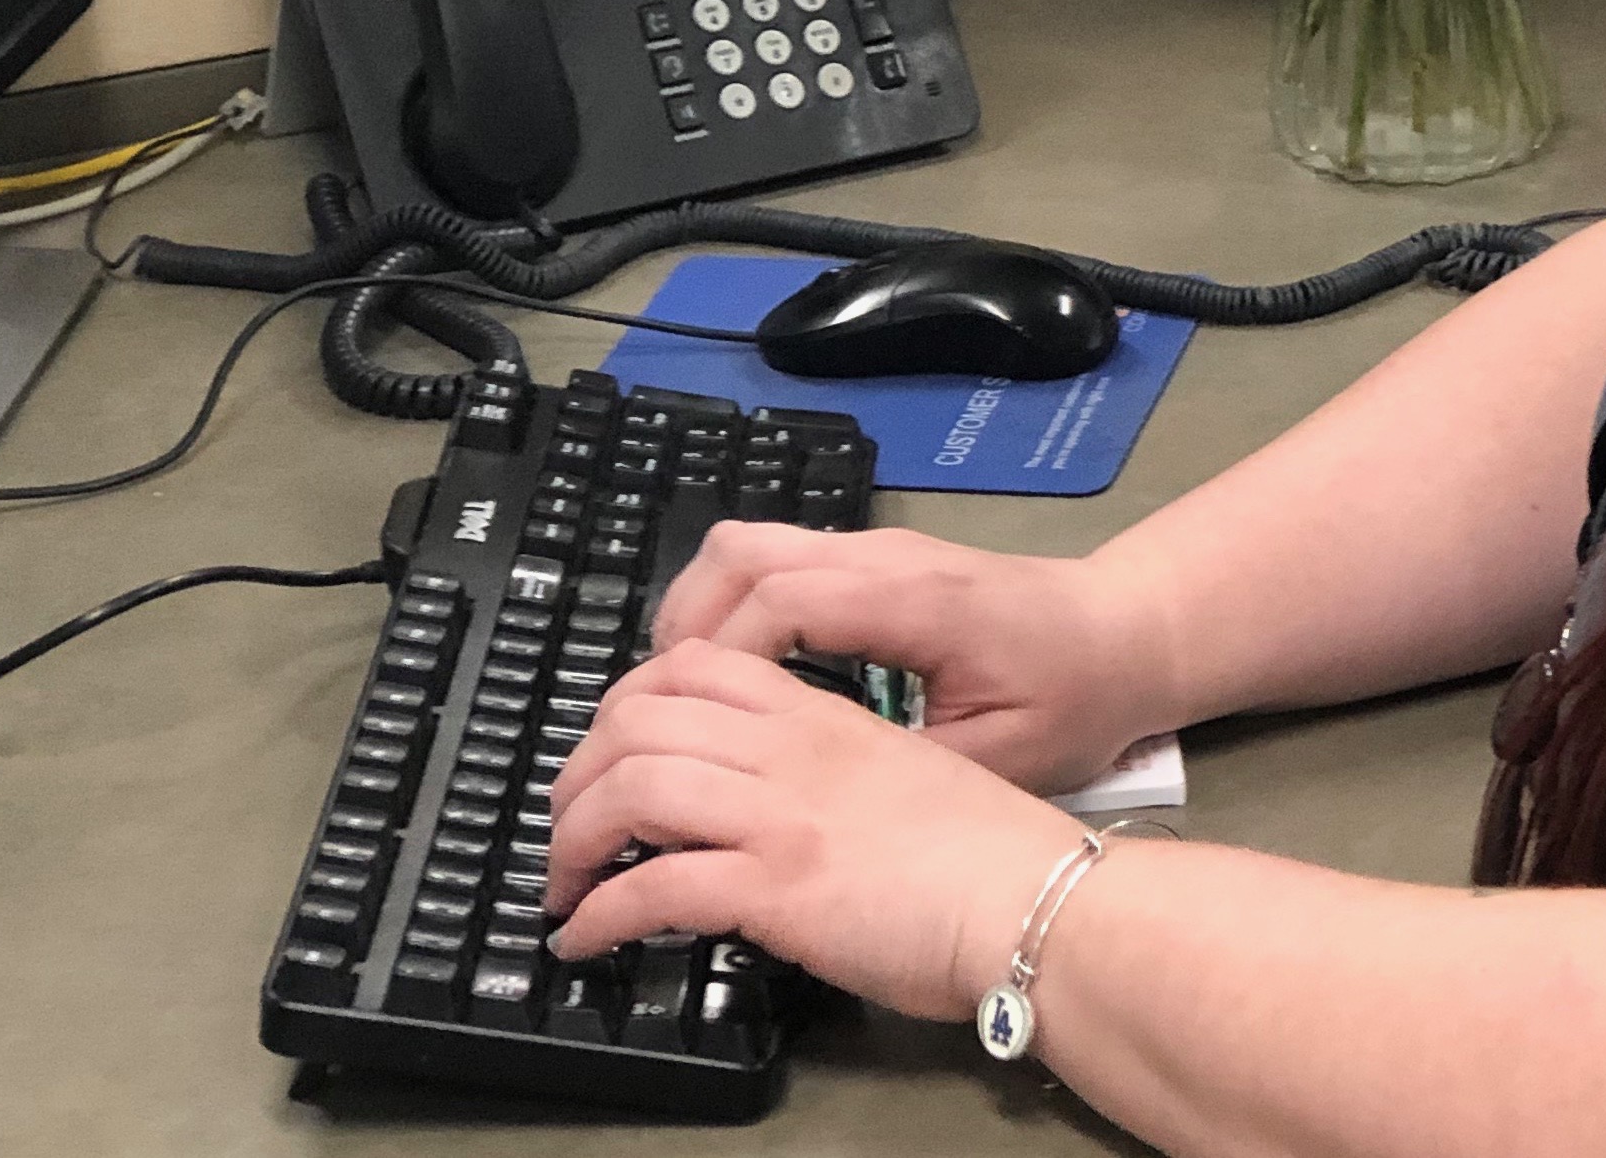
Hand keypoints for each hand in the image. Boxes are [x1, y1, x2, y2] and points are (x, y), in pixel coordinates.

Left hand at [543, 638, 1076, 1019]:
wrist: (1040, 900)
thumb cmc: (996, 855)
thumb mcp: (911, 778)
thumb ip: (841, 773)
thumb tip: (792, 811)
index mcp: (826, 719)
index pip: (696, 668)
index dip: (629, 701)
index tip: (613, 751)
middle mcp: (792, 751)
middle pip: (640, 717)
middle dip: (580, 770)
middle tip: (570, 822)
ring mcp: (781, 815)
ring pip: (631, 787)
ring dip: (574, 838)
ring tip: (565, 880)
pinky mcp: (777, 886)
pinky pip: (653, 886)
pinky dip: (601, 913)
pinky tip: (587, 937)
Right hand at [650, 522, 1174, 793]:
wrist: (1131, 635)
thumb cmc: (1075, 698)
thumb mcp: (999, 756)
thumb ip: (900, 769)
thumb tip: (803, 803)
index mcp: (914, 602)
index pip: (781, 601)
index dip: (720, 661)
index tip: (690, 732)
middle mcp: (885, 559)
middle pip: (741, 556)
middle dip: (682, 631)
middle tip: (655, 717)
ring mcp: (878, 551)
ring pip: (747, 547)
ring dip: (698, 613)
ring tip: (676, 698)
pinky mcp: (876, 561)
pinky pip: (775, 560)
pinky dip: (732, 606)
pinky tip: (728, 675)